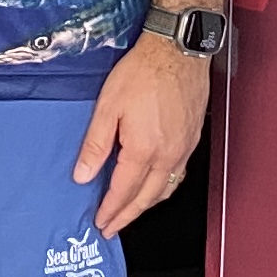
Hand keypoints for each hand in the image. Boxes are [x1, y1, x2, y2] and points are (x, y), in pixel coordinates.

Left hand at [76, 31, 211, 236]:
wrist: (179, 49)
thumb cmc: (144, 71)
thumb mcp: (109, 106)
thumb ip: (96, 144)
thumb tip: (83, 174)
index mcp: (144, 149)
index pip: (124, 191)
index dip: (110, 210)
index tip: (101, 222)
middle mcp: (168, 154)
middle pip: (147, 198)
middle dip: (128, 215)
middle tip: (113, 227)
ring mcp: (184, 148)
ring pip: (166, 189)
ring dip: (147, 205)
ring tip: (131, 211)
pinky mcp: (193, 139)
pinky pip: (178, 174)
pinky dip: (164, 187)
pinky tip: (155, 185)